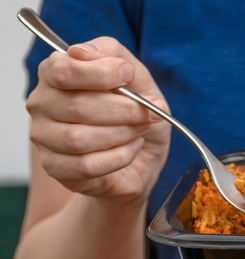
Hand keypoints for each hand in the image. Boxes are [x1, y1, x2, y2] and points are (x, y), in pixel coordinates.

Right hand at [26, 37, 170, 200]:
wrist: (143, 156)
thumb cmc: (133, 113)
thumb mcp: (137, 78)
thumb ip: (114, 55)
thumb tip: (85, 51)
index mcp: (55, 73)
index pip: (63, 70)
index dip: (101, 73)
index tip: (128, 75)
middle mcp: (42, 103)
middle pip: (78, 106)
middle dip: (125, 110)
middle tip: (149, 113)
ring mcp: (44, 137)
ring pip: (80, 139)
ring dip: (122, 134)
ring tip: (140, 130)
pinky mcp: (55, 167)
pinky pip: (86, 165)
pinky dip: (119, 157)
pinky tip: (132, 149)